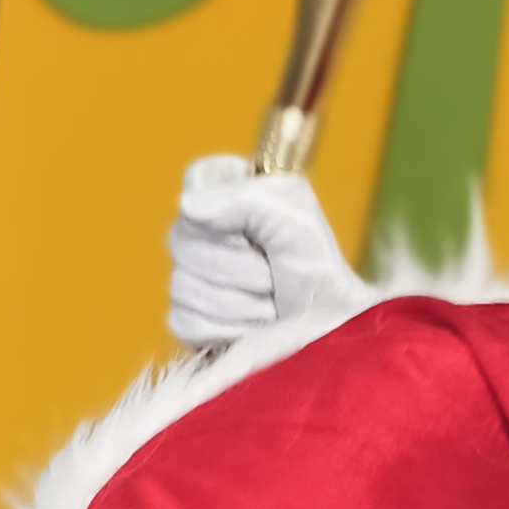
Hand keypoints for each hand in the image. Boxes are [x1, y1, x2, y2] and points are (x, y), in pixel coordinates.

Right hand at [166, 154, 367, 352]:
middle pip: (181, 240)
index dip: (222, 205)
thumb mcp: (295, 215)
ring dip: (239, 300)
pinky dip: (226, 328)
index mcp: (230, 195)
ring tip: (269, 298)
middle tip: (271, 267)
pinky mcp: (188, 321)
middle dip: (238, 264)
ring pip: (183, 285)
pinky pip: (184, 321)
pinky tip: (252, 323)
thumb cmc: (317, 267)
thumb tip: (187, 206)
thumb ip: (244, 198)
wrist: (326, 325)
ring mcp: (189, 279)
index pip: (197, 180)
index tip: (255, 226)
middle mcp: (204, 234)